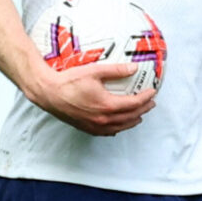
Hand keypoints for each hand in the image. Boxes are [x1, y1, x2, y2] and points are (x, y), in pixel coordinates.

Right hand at [32, 61, 155, 135]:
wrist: (48, 93)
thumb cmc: (69, 81)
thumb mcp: (95, 71)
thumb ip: (116, 70)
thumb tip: (133, 68)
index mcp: (107, 105)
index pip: (133, 104)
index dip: (145, 98)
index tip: (152, 92)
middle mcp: (102, 119)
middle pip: (129, 117)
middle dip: (143, 110)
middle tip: (150, 103)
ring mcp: (94, 125)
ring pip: (119, 127)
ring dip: (132, 121)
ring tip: (140, 115)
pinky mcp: (86, 128)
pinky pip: (106, 132)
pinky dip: (117, 128)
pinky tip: (119, 125)